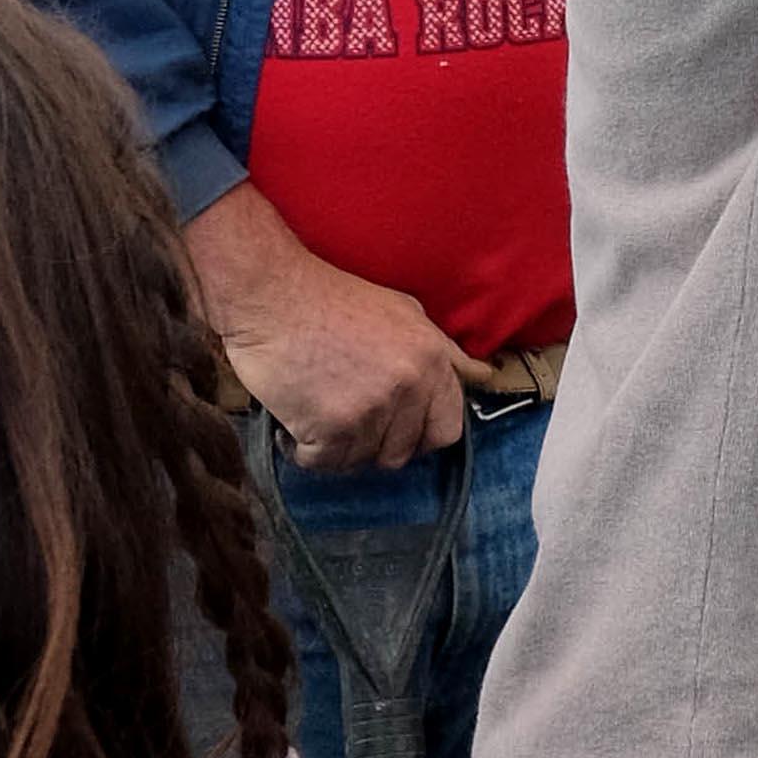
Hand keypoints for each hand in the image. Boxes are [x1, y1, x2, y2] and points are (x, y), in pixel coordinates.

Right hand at [189, 191, 475, 471]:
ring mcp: (370, 410)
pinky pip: (323, 463)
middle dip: (376, 443)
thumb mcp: (403, 311)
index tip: (394, 426)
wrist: (272, 294)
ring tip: (317, 406)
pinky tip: (294, 420)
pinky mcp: (331, 428)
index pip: (447, 430)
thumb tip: (485, 376)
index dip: (419, 434)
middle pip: (402, 453)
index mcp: (431, 360)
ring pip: (360, 460)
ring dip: (337, 445)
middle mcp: (409, 387)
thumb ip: (444, 351)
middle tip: (346, 415)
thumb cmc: (332, 299)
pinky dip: (303, 449)